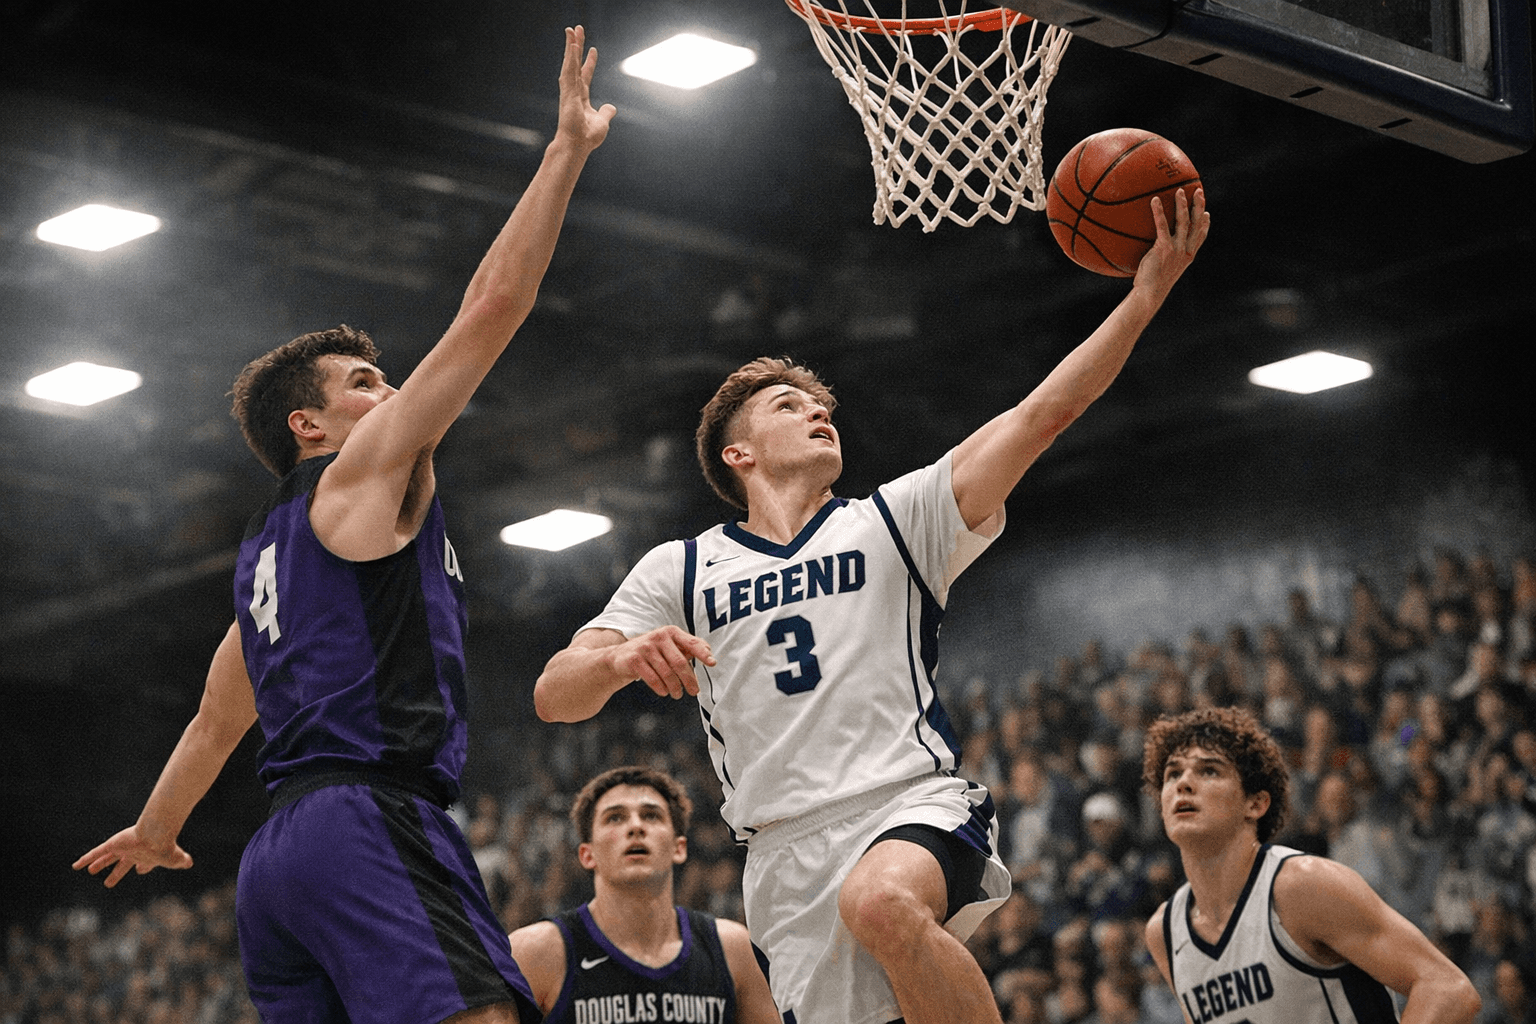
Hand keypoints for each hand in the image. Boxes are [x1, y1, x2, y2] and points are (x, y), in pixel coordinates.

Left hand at [73, 824, 192, 887]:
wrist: (156, 835)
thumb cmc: (166, 848)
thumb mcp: (175, 859)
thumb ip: (181, 861)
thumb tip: (190, 862)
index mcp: (147, 857)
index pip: (143, 864)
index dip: (142, 868)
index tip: (140, 870)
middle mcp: (133, 853)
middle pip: (122, 864)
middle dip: (116, 872)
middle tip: (108, 882)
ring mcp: (122, 848)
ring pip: (107, 858)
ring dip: (99, 864)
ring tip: (91, 871)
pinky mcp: (113, 845)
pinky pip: (96, 853)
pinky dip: (85, 859)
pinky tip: (75, 866)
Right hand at [556, 26, 616, 153]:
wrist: (577, 146)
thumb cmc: (587, 137)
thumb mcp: (602, 121)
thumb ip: (606, 112)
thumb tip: (612, 107)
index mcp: (581, 97)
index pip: (585, 75)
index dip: (589, 62)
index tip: (593, 49)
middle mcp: (573, 91)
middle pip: (574, 63)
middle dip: (575, 46)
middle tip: (576, 29)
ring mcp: (569, 90)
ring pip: (569, 63)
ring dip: (571, 46)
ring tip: (572, 30)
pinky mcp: (567, 92)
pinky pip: (569, 71)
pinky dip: (571, 58)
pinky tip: (573, 46)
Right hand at [610, 625, 713, 699]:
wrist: (620, 657)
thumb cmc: (651, 653)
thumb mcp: (669, 646)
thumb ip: (687, 648)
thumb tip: (708, 652)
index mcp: (671, 632)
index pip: (691, 642)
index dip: (703, 653)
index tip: (712, 663)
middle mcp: (659, 637)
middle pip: (680, 662)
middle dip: (689, 679)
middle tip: (694, 691)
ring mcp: (645, 647)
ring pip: (667, 673)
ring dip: (675, 687)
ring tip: (677, 694)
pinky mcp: (634, 659)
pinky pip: (653, 678)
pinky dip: (661, 688)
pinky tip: (664, 692)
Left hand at [1134, 186, 1209, 293]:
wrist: (1150, 294)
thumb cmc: (1152, 283)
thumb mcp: (1164, 269)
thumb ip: (1165, 258)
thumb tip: (1155, 251)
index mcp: (1188, 256)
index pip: (1200, 237)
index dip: (1205, 224)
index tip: (1207, 213)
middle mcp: (1186, 251)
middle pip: (1196, 224)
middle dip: (1199, 206)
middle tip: (1199, 191)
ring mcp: (1177, 249)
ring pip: (1183, 222)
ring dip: (1183, 204)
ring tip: (1180, 191)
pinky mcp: (1164, 248)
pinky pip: (1162, 226)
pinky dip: (1159, 211)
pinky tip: (1155, 200)